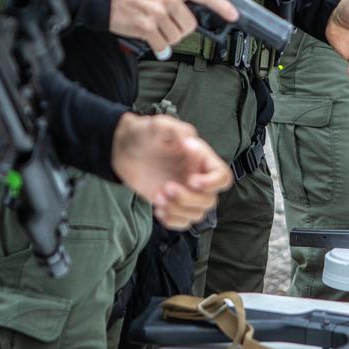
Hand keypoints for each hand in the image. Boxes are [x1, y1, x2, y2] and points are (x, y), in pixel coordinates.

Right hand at [109, 0, 238, 54]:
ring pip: (177, 37)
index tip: (233, 15)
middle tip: (165, 22)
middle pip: (190, 25)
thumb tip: (197, 7)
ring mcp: (157, 12)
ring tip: (154, 25)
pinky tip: (151, 39)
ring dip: (167, 37)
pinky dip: (158, 47)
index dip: (223, 6)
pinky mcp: (146, 27)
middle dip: (180, 28)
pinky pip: (162, 45)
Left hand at [111, 113, 232, 229]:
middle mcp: (198, 176)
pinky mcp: (173, 204)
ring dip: (178, 210)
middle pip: (209, 200)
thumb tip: (189, 139)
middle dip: (188, 198)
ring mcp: (186, 192)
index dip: (212, 183)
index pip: (223, 176)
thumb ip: (176, 130)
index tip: (192, 181)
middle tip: (167, 187)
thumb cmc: (145, 133)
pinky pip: (183, 222)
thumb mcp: (159, 126)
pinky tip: (158, 208)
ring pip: (197, 214)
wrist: (125, 149)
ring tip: (158, 197)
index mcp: (201, 158)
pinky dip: (172, 221)